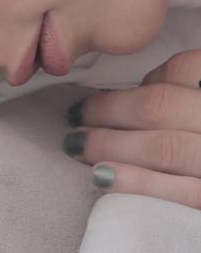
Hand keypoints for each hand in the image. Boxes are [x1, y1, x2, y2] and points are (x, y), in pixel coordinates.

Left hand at [62, 50, 200, 209]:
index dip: (136, 83)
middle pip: (160, 107)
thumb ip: (191, 87)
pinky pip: (180, 192)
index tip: (99, 97)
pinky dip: (137, 183)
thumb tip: (144, 87)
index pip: (182, 71)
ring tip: (77, 145)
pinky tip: (103, 178)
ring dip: (110, 144)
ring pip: (162, 146)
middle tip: (75, 117)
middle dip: (109, 111)